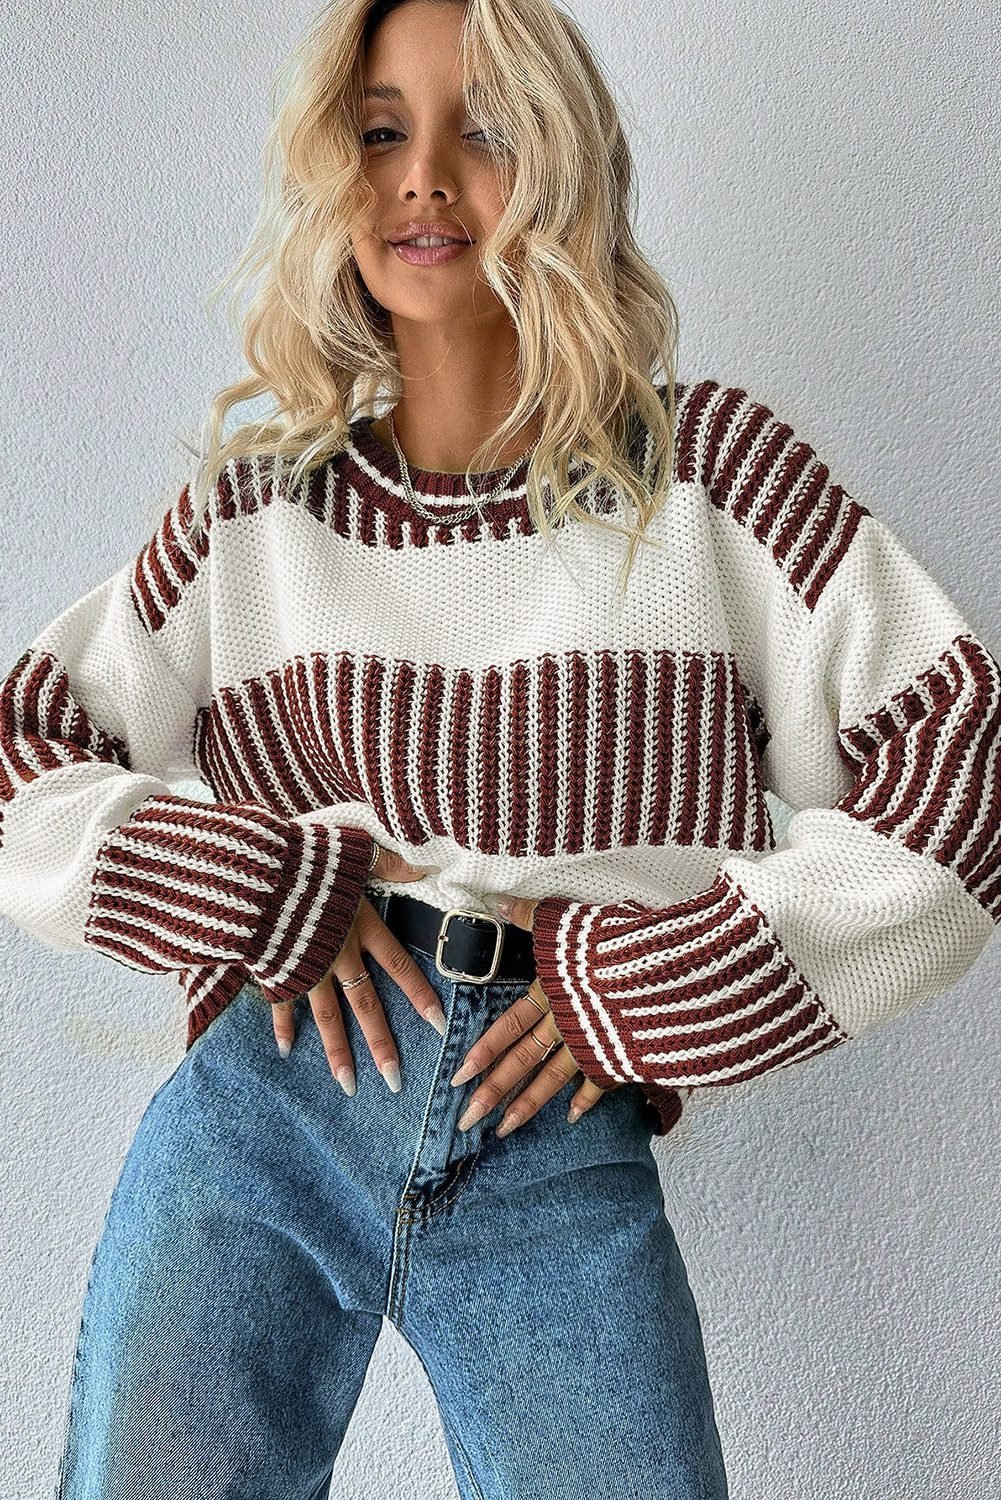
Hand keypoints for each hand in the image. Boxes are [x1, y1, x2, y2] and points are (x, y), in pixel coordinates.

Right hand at [270, 841, 445, 1093]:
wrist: (256, 871)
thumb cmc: (307, 857)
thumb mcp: (355, 850)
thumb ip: (388, 862)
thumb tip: (421, 865)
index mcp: (361, 927)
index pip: (399, 966)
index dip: (419, 996)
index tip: (440, 1026)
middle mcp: (338, 954)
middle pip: (365, 1005)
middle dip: (381, 1045)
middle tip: (395, 1082)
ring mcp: (305, 966)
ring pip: (327, 1017)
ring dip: (338, 1053)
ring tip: (349, 1087)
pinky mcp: (275, 968)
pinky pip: (281, 1003)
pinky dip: (283, 1026)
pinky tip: (287, 1051)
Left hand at [449, 893, 609, 1136]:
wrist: (664, 971)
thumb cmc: (617, 943)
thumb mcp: (569, 922)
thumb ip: (530, 915)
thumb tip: (494, 901)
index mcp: (551, 994)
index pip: (507, 1028)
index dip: (481, 1053)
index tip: (456, 1078)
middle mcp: (566, 1025)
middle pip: (522, 1062)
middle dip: (492, 1092)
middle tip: (467, 1120)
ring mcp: (593, 1044)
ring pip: (552, 1080)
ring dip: (526, 1106)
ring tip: (504, 1130)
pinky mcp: (620, 1054)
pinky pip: (600, 1082)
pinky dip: (586, 1101)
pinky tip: (570, 1117)